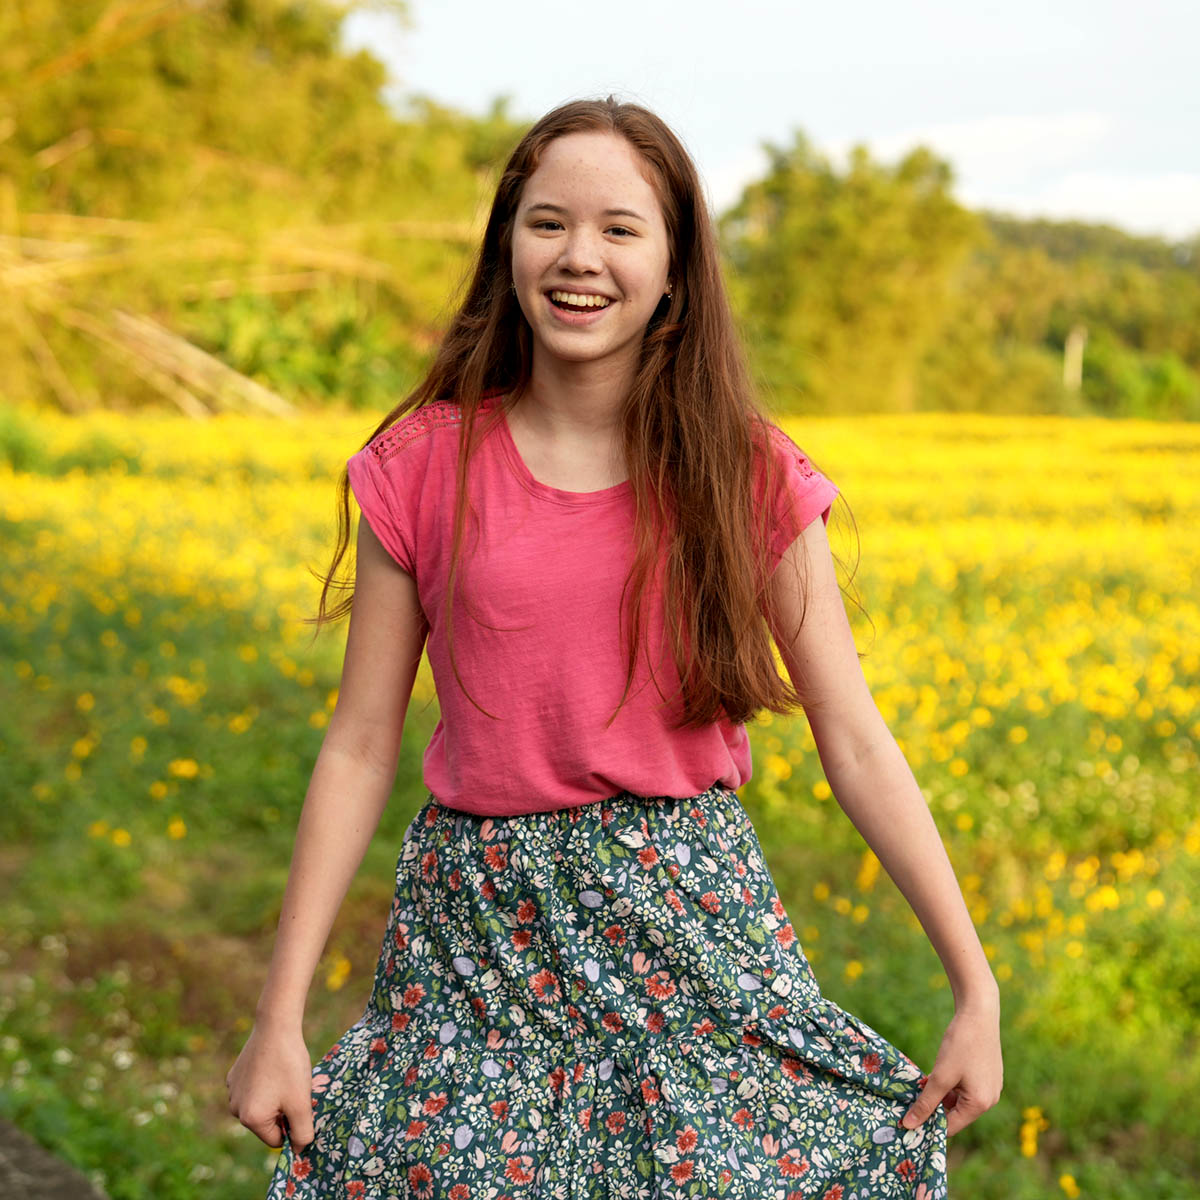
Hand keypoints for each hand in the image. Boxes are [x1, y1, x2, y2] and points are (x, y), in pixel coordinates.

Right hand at [225, 1022, 315, 1152]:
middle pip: (267, 1123)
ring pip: (260, 1106)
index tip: (300, 1104)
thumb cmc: (289, 1066)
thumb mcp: (301, 1103)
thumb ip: (302, 1133)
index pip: (276, 1139)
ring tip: (283, 1075)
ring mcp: (232, 1091)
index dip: (292, 1125)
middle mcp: (235, 1108)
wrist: (276, 1026)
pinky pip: (254, 1090)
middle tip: (293, 1087)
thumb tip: (299, 1151)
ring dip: (275, 1097)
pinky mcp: (234, 1076)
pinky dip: (265, 1083)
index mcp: (250, 1119)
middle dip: (283, 1110)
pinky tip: (272, 1066)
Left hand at [901, 997, 1002, 1136]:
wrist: (979, 1012)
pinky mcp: (988, 1075)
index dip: (928, 1124)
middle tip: (911, 1099)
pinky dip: (950, 1084)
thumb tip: (909, 1124)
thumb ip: (925, 1102)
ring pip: (959, 1100)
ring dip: (941, 1094)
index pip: (951, 1126)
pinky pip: (966, 1088)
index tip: (907, 1120)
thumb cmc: (961, 1044)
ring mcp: (990, 1087)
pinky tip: (936, 1073)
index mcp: (980, 1105)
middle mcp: (990, 1100)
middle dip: (934, 1107)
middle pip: (956, 1114)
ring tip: (921, 1083)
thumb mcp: (941, 1075)